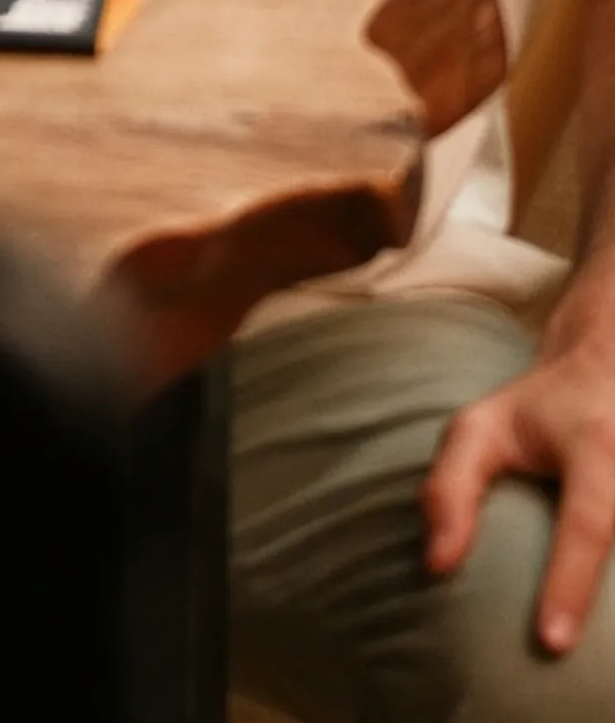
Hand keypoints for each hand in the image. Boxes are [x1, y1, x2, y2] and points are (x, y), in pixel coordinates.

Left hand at [425, 329, 614, 654]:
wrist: (609, 370)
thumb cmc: (536, 412)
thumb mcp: (481, 429)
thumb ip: (451, 489)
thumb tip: (437, 567)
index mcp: (596, 449)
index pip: (588, 525)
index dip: (569, 586)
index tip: (551, 644)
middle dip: (611, 613)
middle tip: (561, 660)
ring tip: (597, 664)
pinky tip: (607, 625)